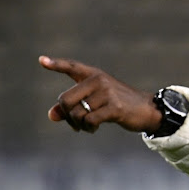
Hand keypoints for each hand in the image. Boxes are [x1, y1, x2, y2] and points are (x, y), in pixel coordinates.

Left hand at [39, 55, 162, 133]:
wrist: (146, 110)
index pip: (72, 67)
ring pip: (77, 113)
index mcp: (94, 75)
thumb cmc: (118, 105)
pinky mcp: (115, 107)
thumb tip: (51, 116)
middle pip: (66, 99)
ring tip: (86, 126)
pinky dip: (88, 128)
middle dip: (66, 115)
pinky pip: (89, 120)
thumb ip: (72, 107)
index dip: (56, 64)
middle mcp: (99, 80)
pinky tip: (93, 128)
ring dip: (78, 124)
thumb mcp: (95, 102)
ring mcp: (107, 93)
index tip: (41, 60)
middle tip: (75, 123)